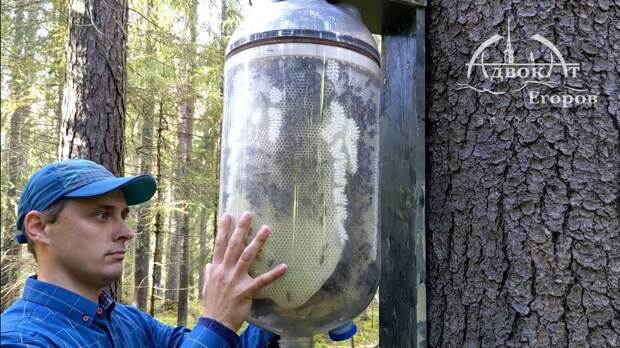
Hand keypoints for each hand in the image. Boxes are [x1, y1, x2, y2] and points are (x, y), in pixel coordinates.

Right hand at [200, 212, 287, 331]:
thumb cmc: (212, 303)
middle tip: (248, 214)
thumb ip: (209, 273)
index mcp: (217, 268)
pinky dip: (273, 274)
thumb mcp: (206, 286)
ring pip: (248, 256)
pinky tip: (284, 267)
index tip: (227, 215)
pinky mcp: (246, 290)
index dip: (223, 229)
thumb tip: (209, 263)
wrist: (216, 322)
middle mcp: (226, 270)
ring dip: (258, 242)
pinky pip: (262, 280)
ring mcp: (236, 279)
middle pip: (234, 245)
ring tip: (267, 229)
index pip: (219, 244)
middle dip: (241, 229)